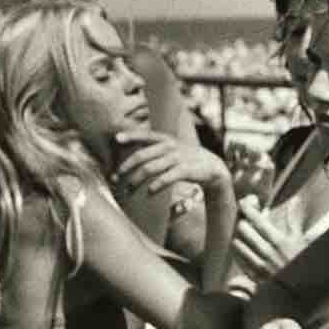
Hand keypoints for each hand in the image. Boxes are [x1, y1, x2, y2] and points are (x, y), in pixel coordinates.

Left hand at [113, 130, 229, 197]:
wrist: (213, 167)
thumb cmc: (187, 160)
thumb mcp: (173, 150)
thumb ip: (156, 150)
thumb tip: (133, 156)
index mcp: (166, 140)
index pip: (146, 135)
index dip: (131, 135)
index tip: (116, 139)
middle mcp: (170, 147)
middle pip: (141, 155)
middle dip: (126, 167)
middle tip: (116, 178)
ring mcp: (178, 158)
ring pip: (150, 168)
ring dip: (136, 180)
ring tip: (128, 190)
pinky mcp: (185, 170)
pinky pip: (166, 178)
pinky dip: (156, 185)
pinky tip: (149, 192)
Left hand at [230, 196, 305, 283]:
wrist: (301, 288)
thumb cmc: (302, 261)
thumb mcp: (301, 239)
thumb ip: (294, 219)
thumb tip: (295, 201)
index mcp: (279, 241)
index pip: (257, 220)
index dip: (248, 208)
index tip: (245, 202)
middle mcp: (267, 252)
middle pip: (243, 229)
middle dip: (242, 220)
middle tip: (244, 218)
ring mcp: (258, 264)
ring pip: (237, 243)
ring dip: (238, 235)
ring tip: (243, 233)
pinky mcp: (253, 275)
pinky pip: (237, 259)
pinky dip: (237, 250)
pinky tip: (241, 247)